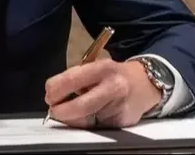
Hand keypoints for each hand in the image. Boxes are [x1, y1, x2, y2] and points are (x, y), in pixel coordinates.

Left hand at [44, 59, 160, 128]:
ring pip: (86, 120)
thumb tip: (54, 95)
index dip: (55, 89)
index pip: (72, 80)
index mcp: (103, 68)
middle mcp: (113, 87)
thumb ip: (77, 78)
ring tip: (70, 111)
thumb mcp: (97, 67)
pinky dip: (86, 123)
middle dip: (60, 111)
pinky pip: (96, 127)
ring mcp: (119, 107)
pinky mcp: (122, 122)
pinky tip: (88, 115)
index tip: (49, 94)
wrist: (145, 84)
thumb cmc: (113, 74)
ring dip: (72, 118)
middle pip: (80, 106)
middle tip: (54, 109)